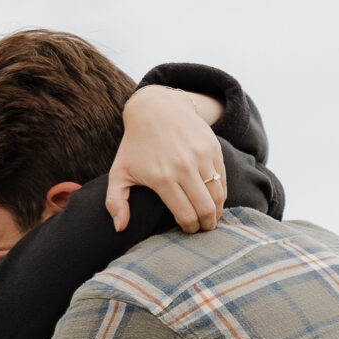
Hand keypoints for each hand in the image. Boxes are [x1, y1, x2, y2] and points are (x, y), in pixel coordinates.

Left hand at [106, 85, 227, 233]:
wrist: (156, 108)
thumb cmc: (135, 145)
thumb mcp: (118, 172)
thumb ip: (115, 202)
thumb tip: (119, 228)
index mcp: (163, 178)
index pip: (185, 215)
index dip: (189, 228)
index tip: (187, 230)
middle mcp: (184, 167)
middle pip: (205, 209)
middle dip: (206, 224)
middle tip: (203, 228)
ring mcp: (201, 157)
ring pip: (218, 195)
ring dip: (216, 211)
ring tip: (210, 217)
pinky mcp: (213, 148)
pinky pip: (223, 179)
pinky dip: (221, 194)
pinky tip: (214, 200)